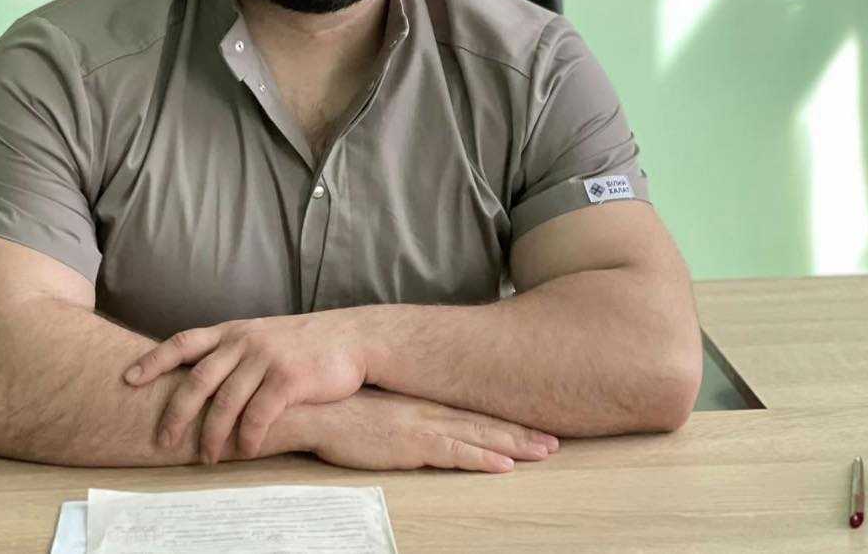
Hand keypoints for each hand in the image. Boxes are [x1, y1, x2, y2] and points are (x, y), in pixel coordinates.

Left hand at [122, 310, 369, 463]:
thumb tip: (195, 374)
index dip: (153, 360)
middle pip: (197, 379)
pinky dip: (247, 439)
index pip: (183, 342)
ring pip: (224, 403)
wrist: (351, 339)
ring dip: (212, 436)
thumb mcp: (261, 335)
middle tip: (162, 440)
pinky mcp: (288, 379)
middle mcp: (244, 340)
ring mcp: (266, 358)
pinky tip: (245, 452)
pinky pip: (258, 416)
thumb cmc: (303, 344)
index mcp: (233, 330)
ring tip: (207, 458)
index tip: (127, 378)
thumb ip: (231, 351)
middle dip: (175, 413)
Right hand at [295, 387, 559, 472]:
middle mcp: (427, 410)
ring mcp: (421, 425)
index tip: (533, 424)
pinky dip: (482, 458)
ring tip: (545, 451)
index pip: (471, 411)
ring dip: (515, 444)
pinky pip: (454, 454)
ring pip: (479, 436)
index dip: (504, 418)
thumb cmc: (336, 411)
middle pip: (485, 421)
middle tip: (556, 441)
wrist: (311, 407)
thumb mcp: (375, 409)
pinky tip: (504, 465)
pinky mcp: (410, 444)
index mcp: (420, 402)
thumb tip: (409, 425)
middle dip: (523, 431)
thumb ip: (397, 416)